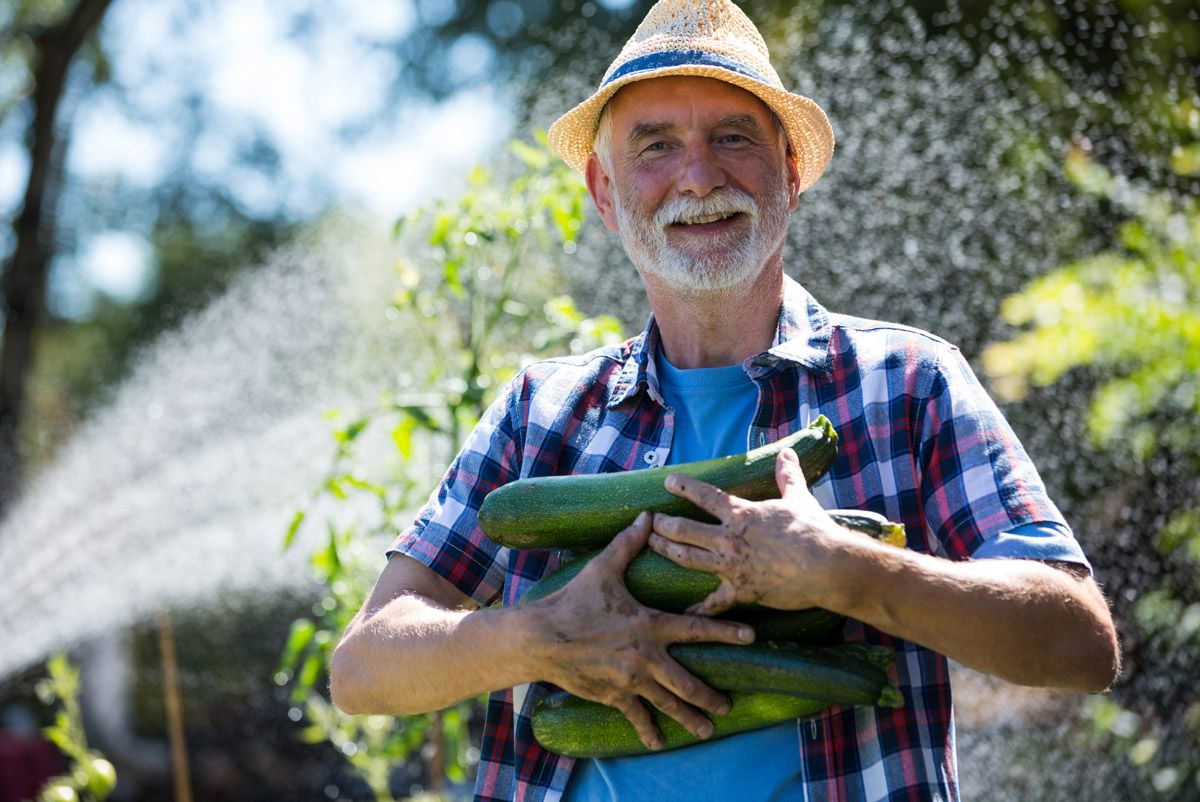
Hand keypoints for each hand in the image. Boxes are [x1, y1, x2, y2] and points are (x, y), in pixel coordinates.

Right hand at [524, 512, 754, 749]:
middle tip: (729, 705)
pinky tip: (659, 743)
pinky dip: (648, 730)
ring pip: (668, 703)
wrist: (542, 637)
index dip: (726, 631)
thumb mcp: (603, 569)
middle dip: (711, 695)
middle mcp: (646, 656)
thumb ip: (628, 544)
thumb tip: (647, 516)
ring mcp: (631, 680)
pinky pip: (636, 716)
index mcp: (650, 625)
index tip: (752, 636)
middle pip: (688, 681)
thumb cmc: (573, 601)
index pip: (696, 628)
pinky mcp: (613, 694)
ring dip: (689, 718)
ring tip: (707, 730)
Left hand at [649, 448, 863, 615]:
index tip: (667, 481)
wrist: (828, 567)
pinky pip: (713, 604)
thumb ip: (787, 475)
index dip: (683, 487)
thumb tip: (788, 453)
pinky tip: (682, 612)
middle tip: (651, 521)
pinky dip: (697, 608)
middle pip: (684, 530)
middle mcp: (729, 539)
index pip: (704, 496)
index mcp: (741, 514)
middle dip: (663, 525)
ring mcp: (731, 567)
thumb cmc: (813, 530)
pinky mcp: (740, 591)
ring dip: (666, 551)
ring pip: (687, 559)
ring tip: (652, 545)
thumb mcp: (798, 498)